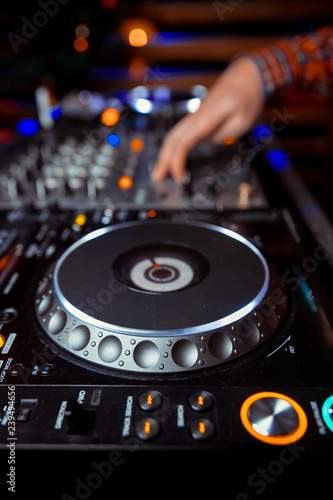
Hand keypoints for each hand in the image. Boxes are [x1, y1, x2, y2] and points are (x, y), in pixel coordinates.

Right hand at [152, 57, 264, 182]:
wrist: (247, 74)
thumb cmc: (247, 95)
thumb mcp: (244, 121)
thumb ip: (224, 136)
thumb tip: (210, 142)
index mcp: (206, 118)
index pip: (183, 143)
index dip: (178, 162)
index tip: (180, 177)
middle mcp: (196, 116)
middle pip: (172, 139)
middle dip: (164, 160)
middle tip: (158, 178)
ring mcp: (195, 115)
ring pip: (174, 135)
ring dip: (165, 153)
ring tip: (161, 170)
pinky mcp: (198, 116)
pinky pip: (181, 132)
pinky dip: (174, 145)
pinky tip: (173, 154)